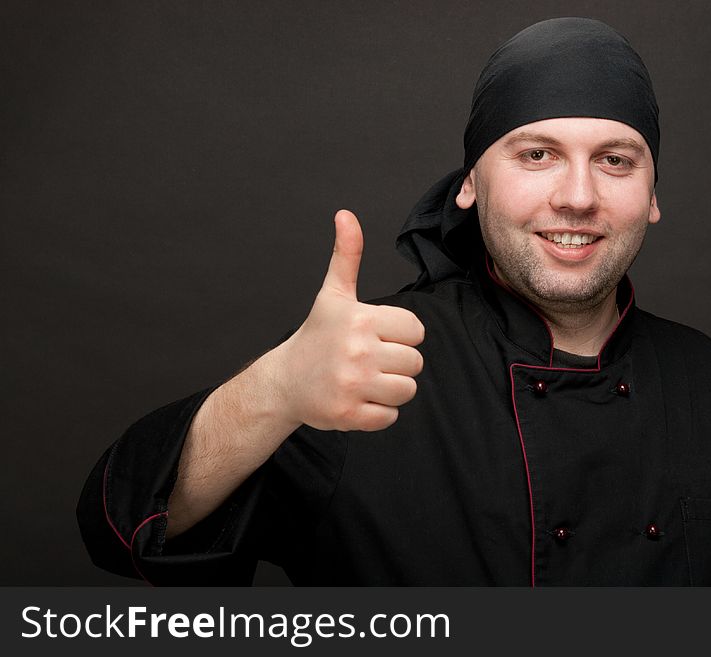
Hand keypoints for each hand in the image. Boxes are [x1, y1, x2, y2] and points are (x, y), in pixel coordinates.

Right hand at [269, 210, 424, 430]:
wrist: (284, 382)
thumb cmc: (317, 335)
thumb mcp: (333, 294)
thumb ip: (347, 255)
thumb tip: (346, 215)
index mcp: (360, 319)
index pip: (416, 330)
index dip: (401, 335)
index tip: (377, 336)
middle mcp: (357, 351)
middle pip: (415, 363)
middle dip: (397, 363)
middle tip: (370, 361)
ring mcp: (352, 385)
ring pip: (407, 391)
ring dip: (391, 389)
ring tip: (367, 380)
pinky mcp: (349, 415)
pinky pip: (390, 417)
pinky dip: (379, 412)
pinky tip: (358, 399)